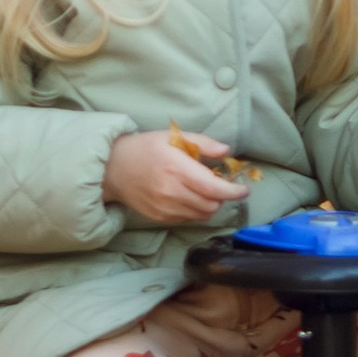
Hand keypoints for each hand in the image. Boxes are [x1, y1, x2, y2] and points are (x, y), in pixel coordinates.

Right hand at [104, 128, 245, 226]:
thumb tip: (226, 151)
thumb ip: (202, 143)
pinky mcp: (160, 218)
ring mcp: (165, 208)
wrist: (114, 168)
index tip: (243, 190)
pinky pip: (188, 219)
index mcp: (176, 169)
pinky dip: (195, 210)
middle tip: (219, 184)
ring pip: (202, 215)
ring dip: (210, 205)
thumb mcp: (173, 136)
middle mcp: (171, 192)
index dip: (233, 191)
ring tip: (204, 190)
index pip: (213, 188)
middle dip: (222, 197)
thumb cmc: (146, 148)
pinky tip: (188, 196)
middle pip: (211, 205)